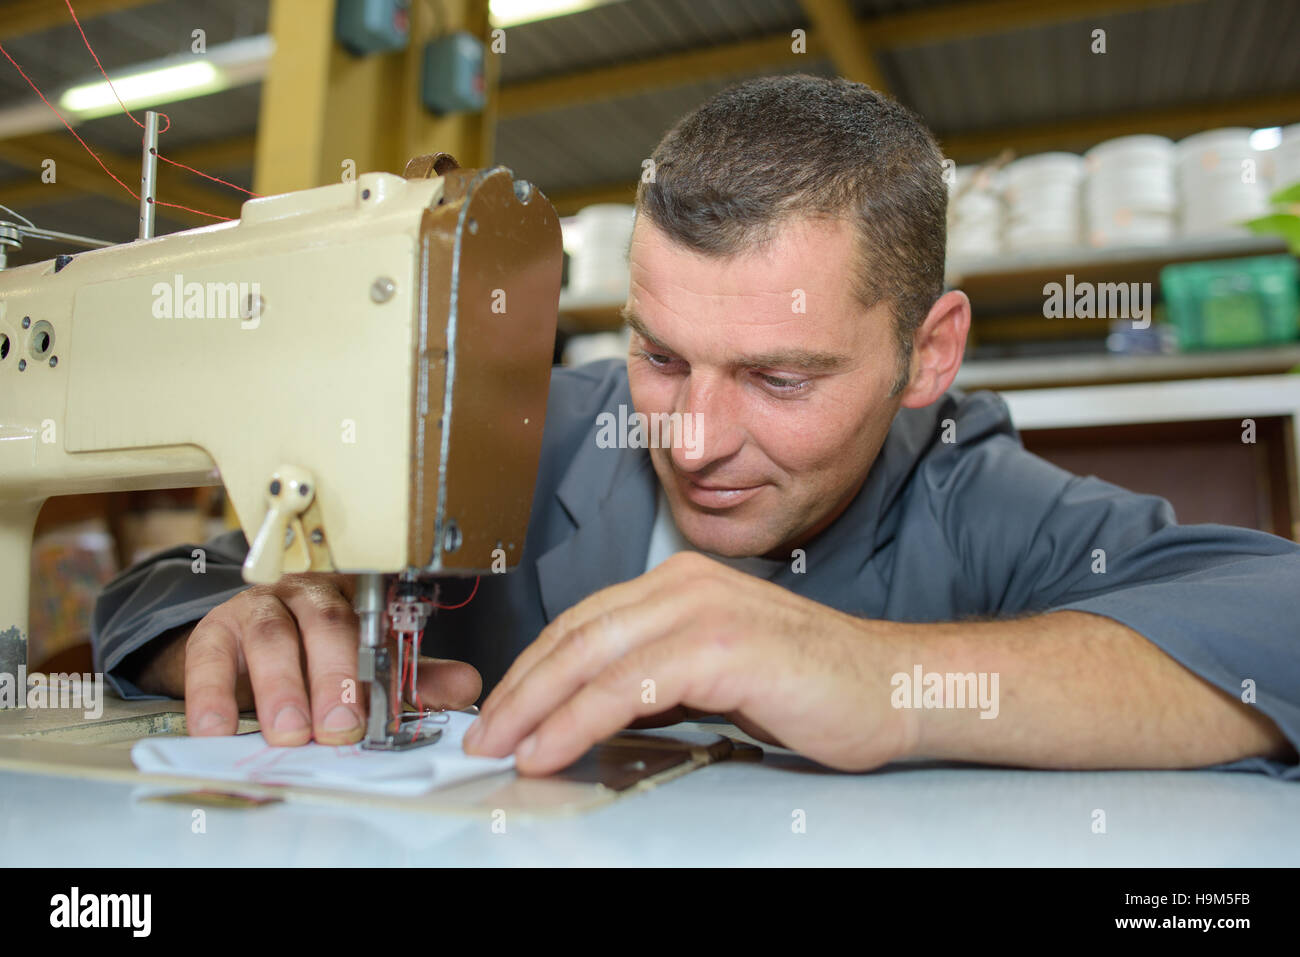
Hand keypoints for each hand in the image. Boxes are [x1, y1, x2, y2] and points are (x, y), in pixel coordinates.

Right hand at [135, 574, 481, 745]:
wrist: (240, 648)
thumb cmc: (311, 656)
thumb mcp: (364, 665)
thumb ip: (410, 679)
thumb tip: (466, 687)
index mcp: (355, 599)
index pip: (376, 623)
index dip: (382, 664)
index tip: (387, 705)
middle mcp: (308, 594)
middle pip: (326, 623)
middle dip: (335, 677)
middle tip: (340, 726)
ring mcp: (258, 608)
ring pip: (271, 636)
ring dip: (280, 687)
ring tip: (289, 732)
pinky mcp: (213, 632)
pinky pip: (207, 657)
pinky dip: (211, 696)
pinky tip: (218, 730)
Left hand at [464, 552, 917, 774]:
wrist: (893, 688)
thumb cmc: (813, 684)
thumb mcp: (716, 673)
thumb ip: (657, 678)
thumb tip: (591, 711)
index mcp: (680, 581)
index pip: (583, 621)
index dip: (534, 668)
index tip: (503, 711)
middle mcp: (685, 584)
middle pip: (575, 634)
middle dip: (520, 689)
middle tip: (482, 735)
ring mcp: (704, 610)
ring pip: (591, 657)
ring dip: (535, 707)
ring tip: (501, 747)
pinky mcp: (722, 647)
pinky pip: (628, 686)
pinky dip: (578, 720)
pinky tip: (551, 748)